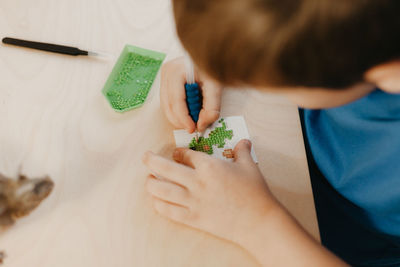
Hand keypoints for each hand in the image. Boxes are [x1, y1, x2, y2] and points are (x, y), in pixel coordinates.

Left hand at [142, 141, 345, 265]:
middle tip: (145, 157)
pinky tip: (155, 200)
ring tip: (148, 178)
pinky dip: (159, 204)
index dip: (178, 152)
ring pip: (161, 190)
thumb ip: (242, 152)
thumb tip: (243, 141)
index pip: (185, 155)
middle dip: (151, 161)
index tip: (175, 153)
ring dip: (151, 183)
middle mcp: (196, 182)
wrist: (258, 222)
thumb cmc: (255, 192)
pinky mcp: (192, 218)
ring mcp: (192, 201)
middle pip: (165, 168)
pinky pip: (168, 211)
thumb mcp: (250, 167)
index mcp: (209, 166)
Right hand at [160, 57, 222, 132]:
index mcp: (177, 70)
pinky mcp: (166, 81)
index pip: (176, 100)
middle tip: (194, 128)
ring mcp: (164, 76)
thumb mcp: (216, 86)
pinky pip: (168, 103)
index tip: (193, 129)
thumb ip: (212, 107)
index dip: (183, 118)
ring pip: (166, 106)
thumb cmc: (213, 67)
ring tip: (194, 120)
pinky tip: (190, 112)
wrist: (211, 54)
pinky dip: (178, 111)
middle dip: (180, 121)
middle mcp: (167, 72)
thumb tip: (201, 125)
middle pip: (168, 105)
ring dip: (179, 118)